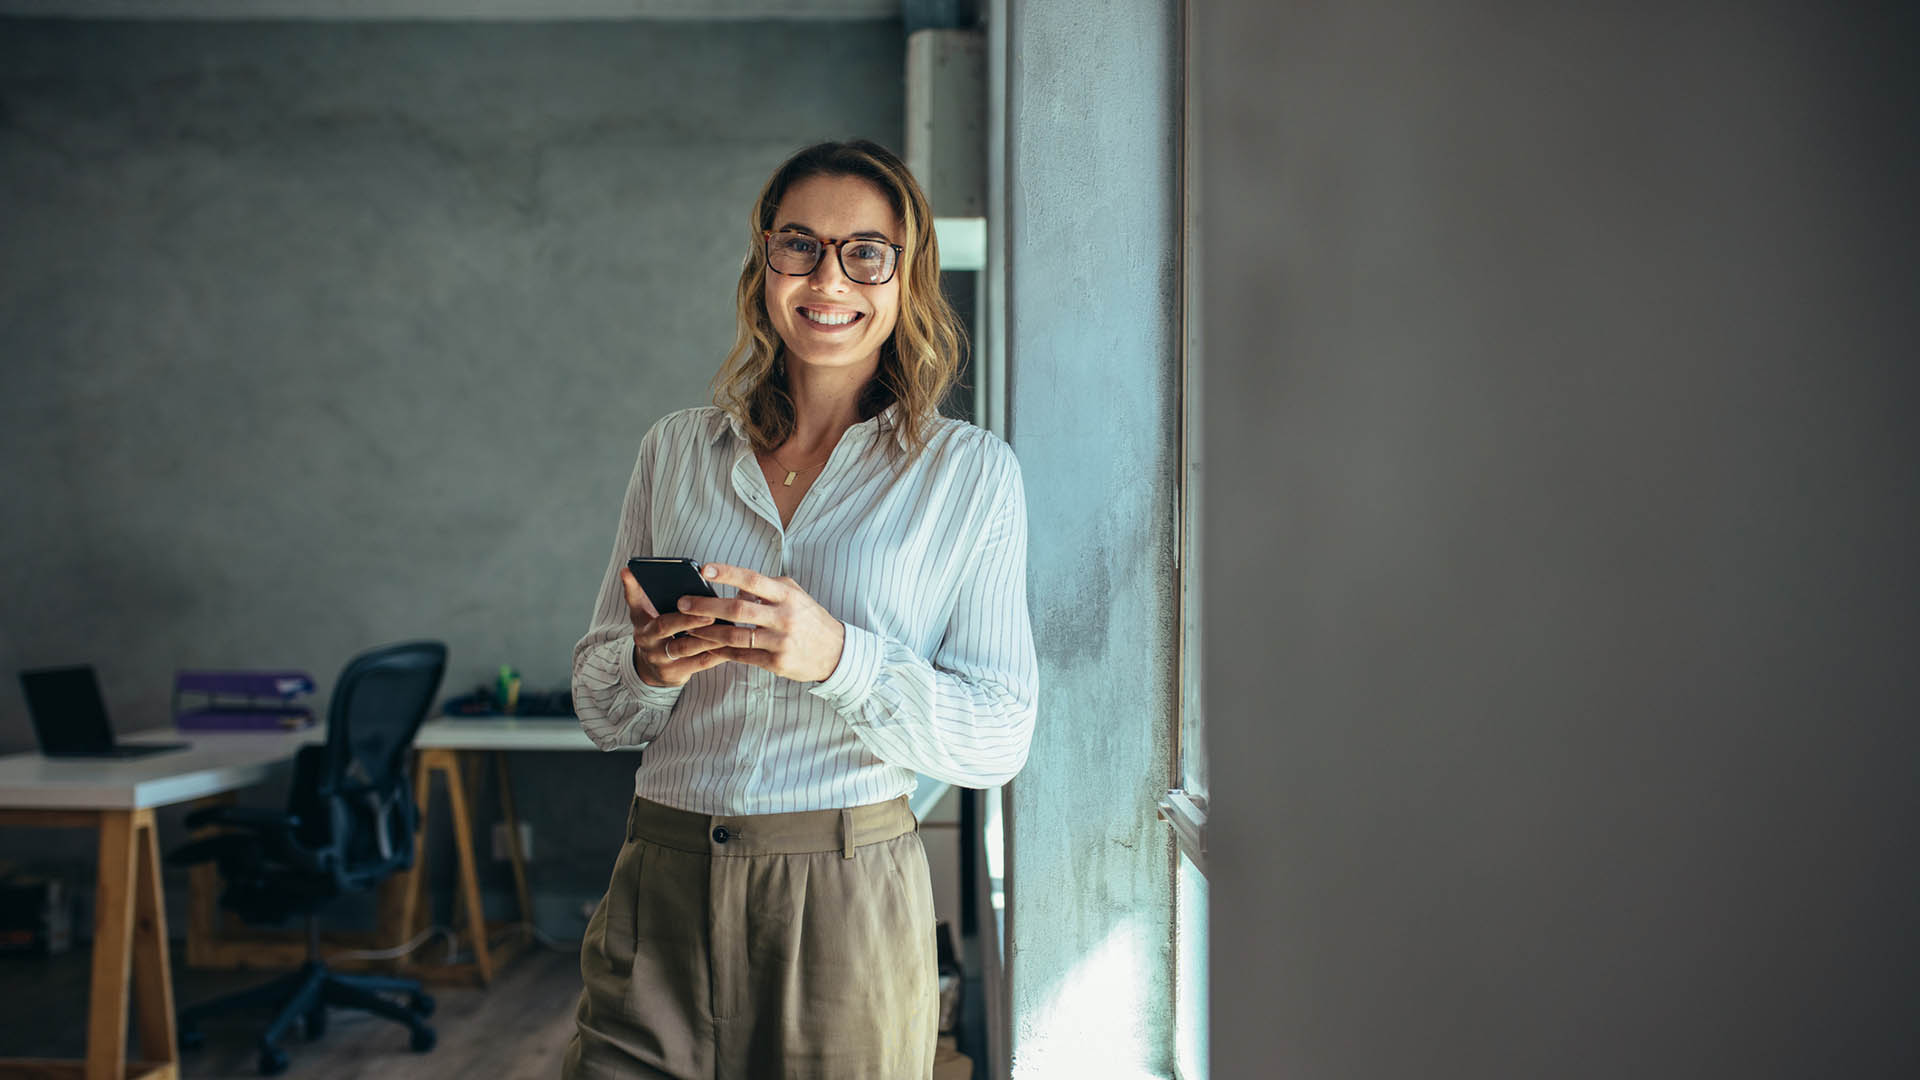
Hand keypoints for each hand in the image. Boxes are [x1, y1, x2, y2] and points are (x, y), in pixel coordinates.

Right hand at [619, 567, 728, 686]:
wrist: (651, 668)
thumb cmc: (653, 631)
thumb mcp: (640, 613)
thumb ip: (636, 592)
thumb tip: (626, 570)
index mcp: (643, 626)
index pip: (648, 611)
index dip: (656, 602)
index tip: (682, 599)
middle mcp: (649, 645)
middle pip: (668, 629)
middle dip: (690, 621)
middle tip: (711, 612)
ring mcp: (662, 662)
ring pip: (688, 648)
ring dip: (709, 637)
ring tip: (729, 626)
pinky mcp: (676, 675)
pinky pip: (700, 663)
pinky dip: (717, 653)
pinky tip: (732, 643)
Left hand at [679, 563, 845, 682]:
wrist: (836, 652)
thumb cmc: (810, 619)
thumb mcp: (795, 595)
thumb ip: (768, 588)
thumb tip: (737, 589)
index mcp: (787, 595)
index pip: (753, 580)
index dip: (727, 573)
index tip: (704, 569)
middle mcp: (784, 617)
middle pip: (738, 609)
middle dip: (706, 606)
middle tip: (683, 603)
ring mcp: (780, 641)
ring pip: (736, 637)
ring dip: (708, 633)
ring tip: (688, 630)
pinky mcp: (777, 663)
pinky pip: (743, 656)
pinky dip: (722, 652)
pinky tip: (708, 647)